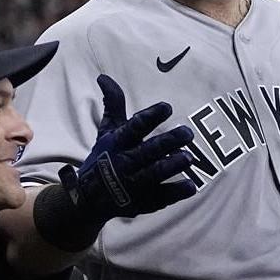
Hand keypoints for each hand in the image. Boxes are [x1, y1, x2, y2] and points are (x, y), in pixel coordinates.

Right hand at [59, 74, 196, 220]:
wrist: (87, 200)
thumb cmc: (104, 157)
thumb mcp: (107, 131)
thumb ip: (113, 104)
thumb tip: (104, 76)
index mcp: (117, 143)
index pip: (134, 127)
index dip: (150, 117)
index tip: (167, 107)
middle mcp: (124, 163)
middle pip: (148, 151)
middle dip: (168, 142)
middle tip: (188, 132)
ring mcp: (133, 185)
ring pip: (154, 174)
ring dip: (171, 166)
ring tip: (189, 158)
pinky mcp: (142, 203)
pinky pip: (160, 198)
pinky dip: (175, 192)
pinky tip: (191, 186)